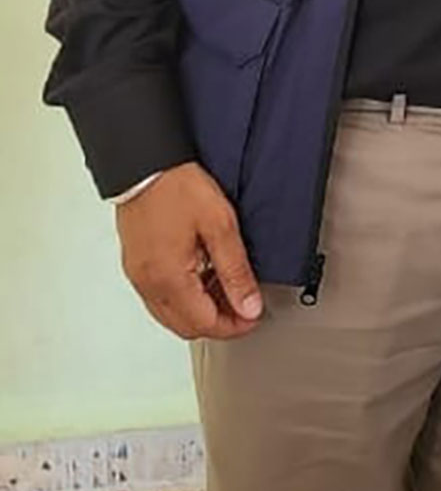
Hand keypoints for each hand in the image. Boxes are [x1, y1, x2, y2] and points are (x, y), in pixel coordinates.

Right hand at [116, 161, 263, 340]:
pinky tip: (201, 276)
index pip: (205, 325)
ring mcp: (139, 276)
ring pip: (171, 315)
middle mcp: (148, 284)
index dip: (235, 326)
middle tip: (244, 304)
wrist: (144, 163)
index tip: (254, 315)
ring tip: (227, 287)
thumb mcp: (219, 225)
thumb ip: (235, 270)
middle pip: (186, 326)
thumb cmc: (177, 187)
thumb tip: (249, 306)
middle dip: (219, 322)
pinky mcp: (136, 265)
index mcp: (169, 279)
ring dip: (200, 310)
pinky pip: (160, 297)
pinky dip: (184, 297)